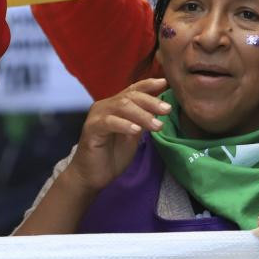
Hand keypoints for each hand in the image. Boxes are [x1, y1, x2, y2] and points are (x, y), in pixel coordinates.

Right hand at [65, 78, 168, 192]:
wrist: (92, 174)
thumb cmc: (113, 154)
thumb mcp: (134, 134)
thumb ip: (143, 120)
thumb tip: (162, 109)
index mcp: (114, 106)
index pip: (132, 90)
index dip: (148, 85)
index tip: (165, 83)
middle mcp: (104, 106)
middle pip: (129, 97)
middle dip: (150, 102)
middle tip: (167, 110)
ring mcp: (96, 117)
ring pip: (120, 106)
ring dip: (142, 115)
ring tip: (157, 126)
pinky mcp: (91, 129)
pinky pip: (108, 123)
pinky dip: (124, 125)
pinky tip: (136, 131)